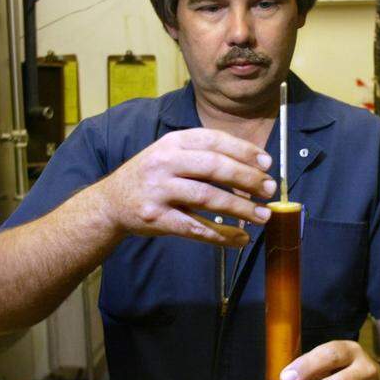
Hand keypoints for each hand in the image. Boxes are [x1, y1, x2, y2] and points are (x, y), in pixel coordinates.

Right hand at [97, 128, 274, 245]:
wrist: (110, 202)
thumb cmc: (152, 176)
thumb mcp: (171, 154)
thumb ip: (203, 155)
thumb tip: (253, 164)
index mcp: (173, 142)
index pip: (214, 140)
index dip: (244, 151)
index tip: (267, 163)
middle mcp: (165, 163)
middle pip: (214, 168)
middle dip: (247, 178)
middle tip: (269, 189)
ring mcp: (159, 191)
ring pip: (208, 198)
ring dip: (240, 208)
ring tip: (263, 216)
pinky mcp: (156, 218)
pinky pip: (195, 228)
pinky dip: (221, 235)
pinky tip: (240, 239)